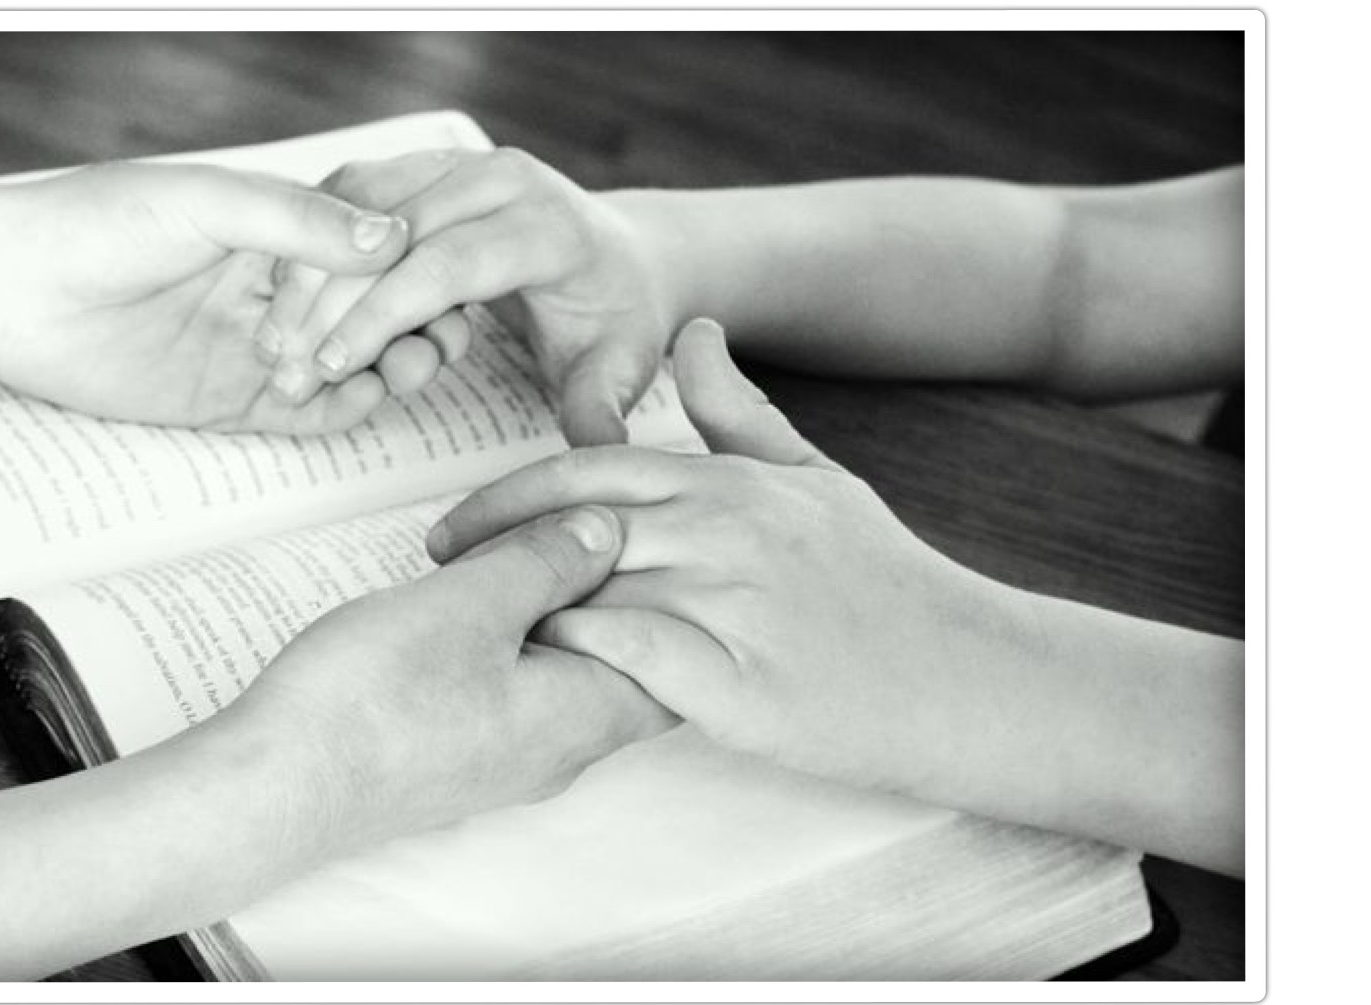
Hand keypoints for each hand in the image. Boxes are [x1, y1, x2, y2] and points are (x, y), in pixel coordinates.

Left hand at [0, 162, 411, 432]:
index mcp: (274, 230)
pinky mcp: (231, 401)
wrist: (13, 291)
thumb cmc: (97, 223)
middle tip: (442, 334)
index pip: (368, 252)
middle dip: (414, 322)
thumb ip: (298, 222)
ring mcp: (258, 348)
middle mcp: (275, 289)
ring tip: (411, 365)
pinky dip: (347, 410)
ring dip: (390, 366)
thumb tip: (391, 239)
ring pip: (351, 365)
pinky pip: (308, 414)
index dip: (411, 268)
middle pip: (372, 312)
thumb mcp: (208, 202)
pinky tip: (367, 396)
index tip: (443, 277)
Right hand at [223, 504, 676, 845]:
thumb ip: (550, 561)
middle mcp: (560, 751)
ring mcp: (508, 760)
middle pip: (623, 662)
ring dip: (550, 611)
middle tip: (576, 526)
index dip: (668, 585)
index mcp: (584, 715)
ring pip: (564, 674)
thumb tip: (608, 532)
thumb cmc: (373, 700)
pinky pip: (516, 691)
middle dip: (609, 591)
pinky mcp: (460, 756)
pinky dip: (511, 638)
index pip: (677, 657)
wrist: (278, 785)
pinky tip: (469, 599)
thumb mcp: (472, 602)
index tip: (641, 526)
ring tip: (515, 551)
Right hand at [257, 148, 675, 444]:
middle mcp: (500, 180)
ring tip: (274, 343)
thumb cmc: (614, 317)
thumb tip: (598, 451)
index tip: (332, 367)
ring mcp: (458, 164)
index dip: (380, 316)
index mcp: (546, 225)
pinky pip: (351, 194)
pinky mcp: (426, 167)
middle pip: (387, 234)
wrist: (619, 256)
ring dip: (308, 273)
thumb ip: (600, 410)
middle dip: (328, 302)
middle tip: (284, 367)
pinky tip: (285, 304)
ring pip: (357, 206)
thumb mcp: (618, 368)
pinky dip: (312, 245)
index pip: (444, 266)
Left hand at [426, 319, 1045, 801]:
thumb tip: (694, 332)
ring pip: (589, 590)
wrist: (969, 676)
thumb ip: (741, 412)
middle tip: (432, 576)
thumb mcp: (815, 479)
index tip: (452, 527)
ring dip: (518, 611)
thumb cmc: (884, 582)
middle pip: (569, 526)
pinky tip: (538, 681)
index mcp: (729, 482)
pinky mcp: (741, 684)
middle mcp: (725, 531)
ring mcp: (733, 605)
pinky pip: (631, 662)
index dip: (504, 498)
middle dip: (486, 549)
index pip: (585, 472)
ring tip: (462, 637)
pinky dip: (576, 665)